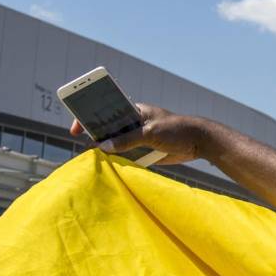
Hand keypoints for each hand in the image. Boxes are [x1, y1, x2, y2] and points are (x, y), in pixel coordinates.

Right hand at [69, 104, 206, 164]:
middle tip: (83, 142)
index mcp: (133, 111)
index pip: (106, 110)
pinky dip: (119, 160)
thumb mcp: (150, 133)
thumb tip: (104, 146)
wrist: (199, 142)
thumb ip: (127, 140)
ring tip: (93, 156)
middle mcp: (133, 123)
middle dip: (96, 134)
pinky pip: (127, 156)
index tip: (77, 126)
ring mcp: (138, 138)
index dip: (89, 115)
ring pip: (116, 143)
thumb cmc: (176, 129)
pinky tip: (109, 165)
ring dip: (107, 149)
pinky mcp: (144, 151)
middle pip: (108, 128)